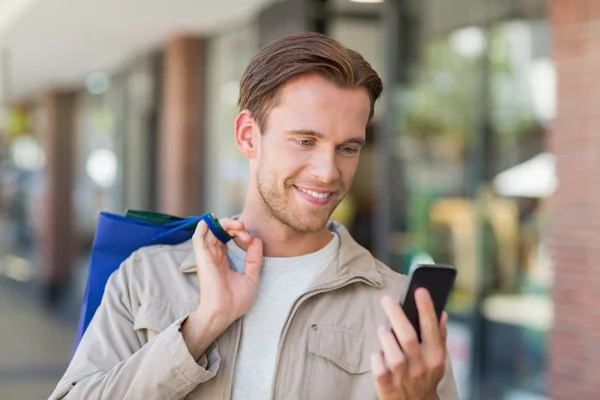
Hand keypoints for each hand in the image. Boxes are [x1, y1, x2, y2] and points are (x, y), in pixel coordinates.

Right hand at [181, 216, 262, 358]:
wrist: (225, 312)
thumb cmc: (235, 300)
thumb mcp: (251, 276)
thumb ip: (254, 258)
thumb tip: (257, 240)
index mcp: (222, 260)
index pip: (227, 237)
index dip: (240, 232)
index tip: (251, 240)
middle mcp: (213, 256)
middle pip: (219, 231)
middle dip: (234, 225)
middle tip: (245, 229)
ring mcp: (207, 256)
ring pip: (210, 230)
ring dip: (224, 223)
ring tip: (239, 225)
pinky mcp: (202, 258)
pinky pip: (198, 238)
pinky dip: (203, 226)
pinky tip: (212, 219)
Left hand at [371, 289, 446, 399]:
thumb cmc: (425, 374)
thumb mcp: (437, 358)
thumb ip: (439, 335)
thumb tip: (442, 312)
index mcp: (435, 357)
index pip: (432, 328)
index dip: (426, 308)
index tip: (420, 289)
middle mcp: (421, 367)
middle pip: (408, 337)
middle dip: (397, 315)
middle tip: (387, 299)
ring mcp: (403, 378)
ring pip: (393, 352)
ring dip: (386, 336)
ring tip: (383, 328)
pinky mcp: (386, 386)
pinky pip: (378, 367)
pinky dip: (377, 356)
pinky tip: (379, 352)